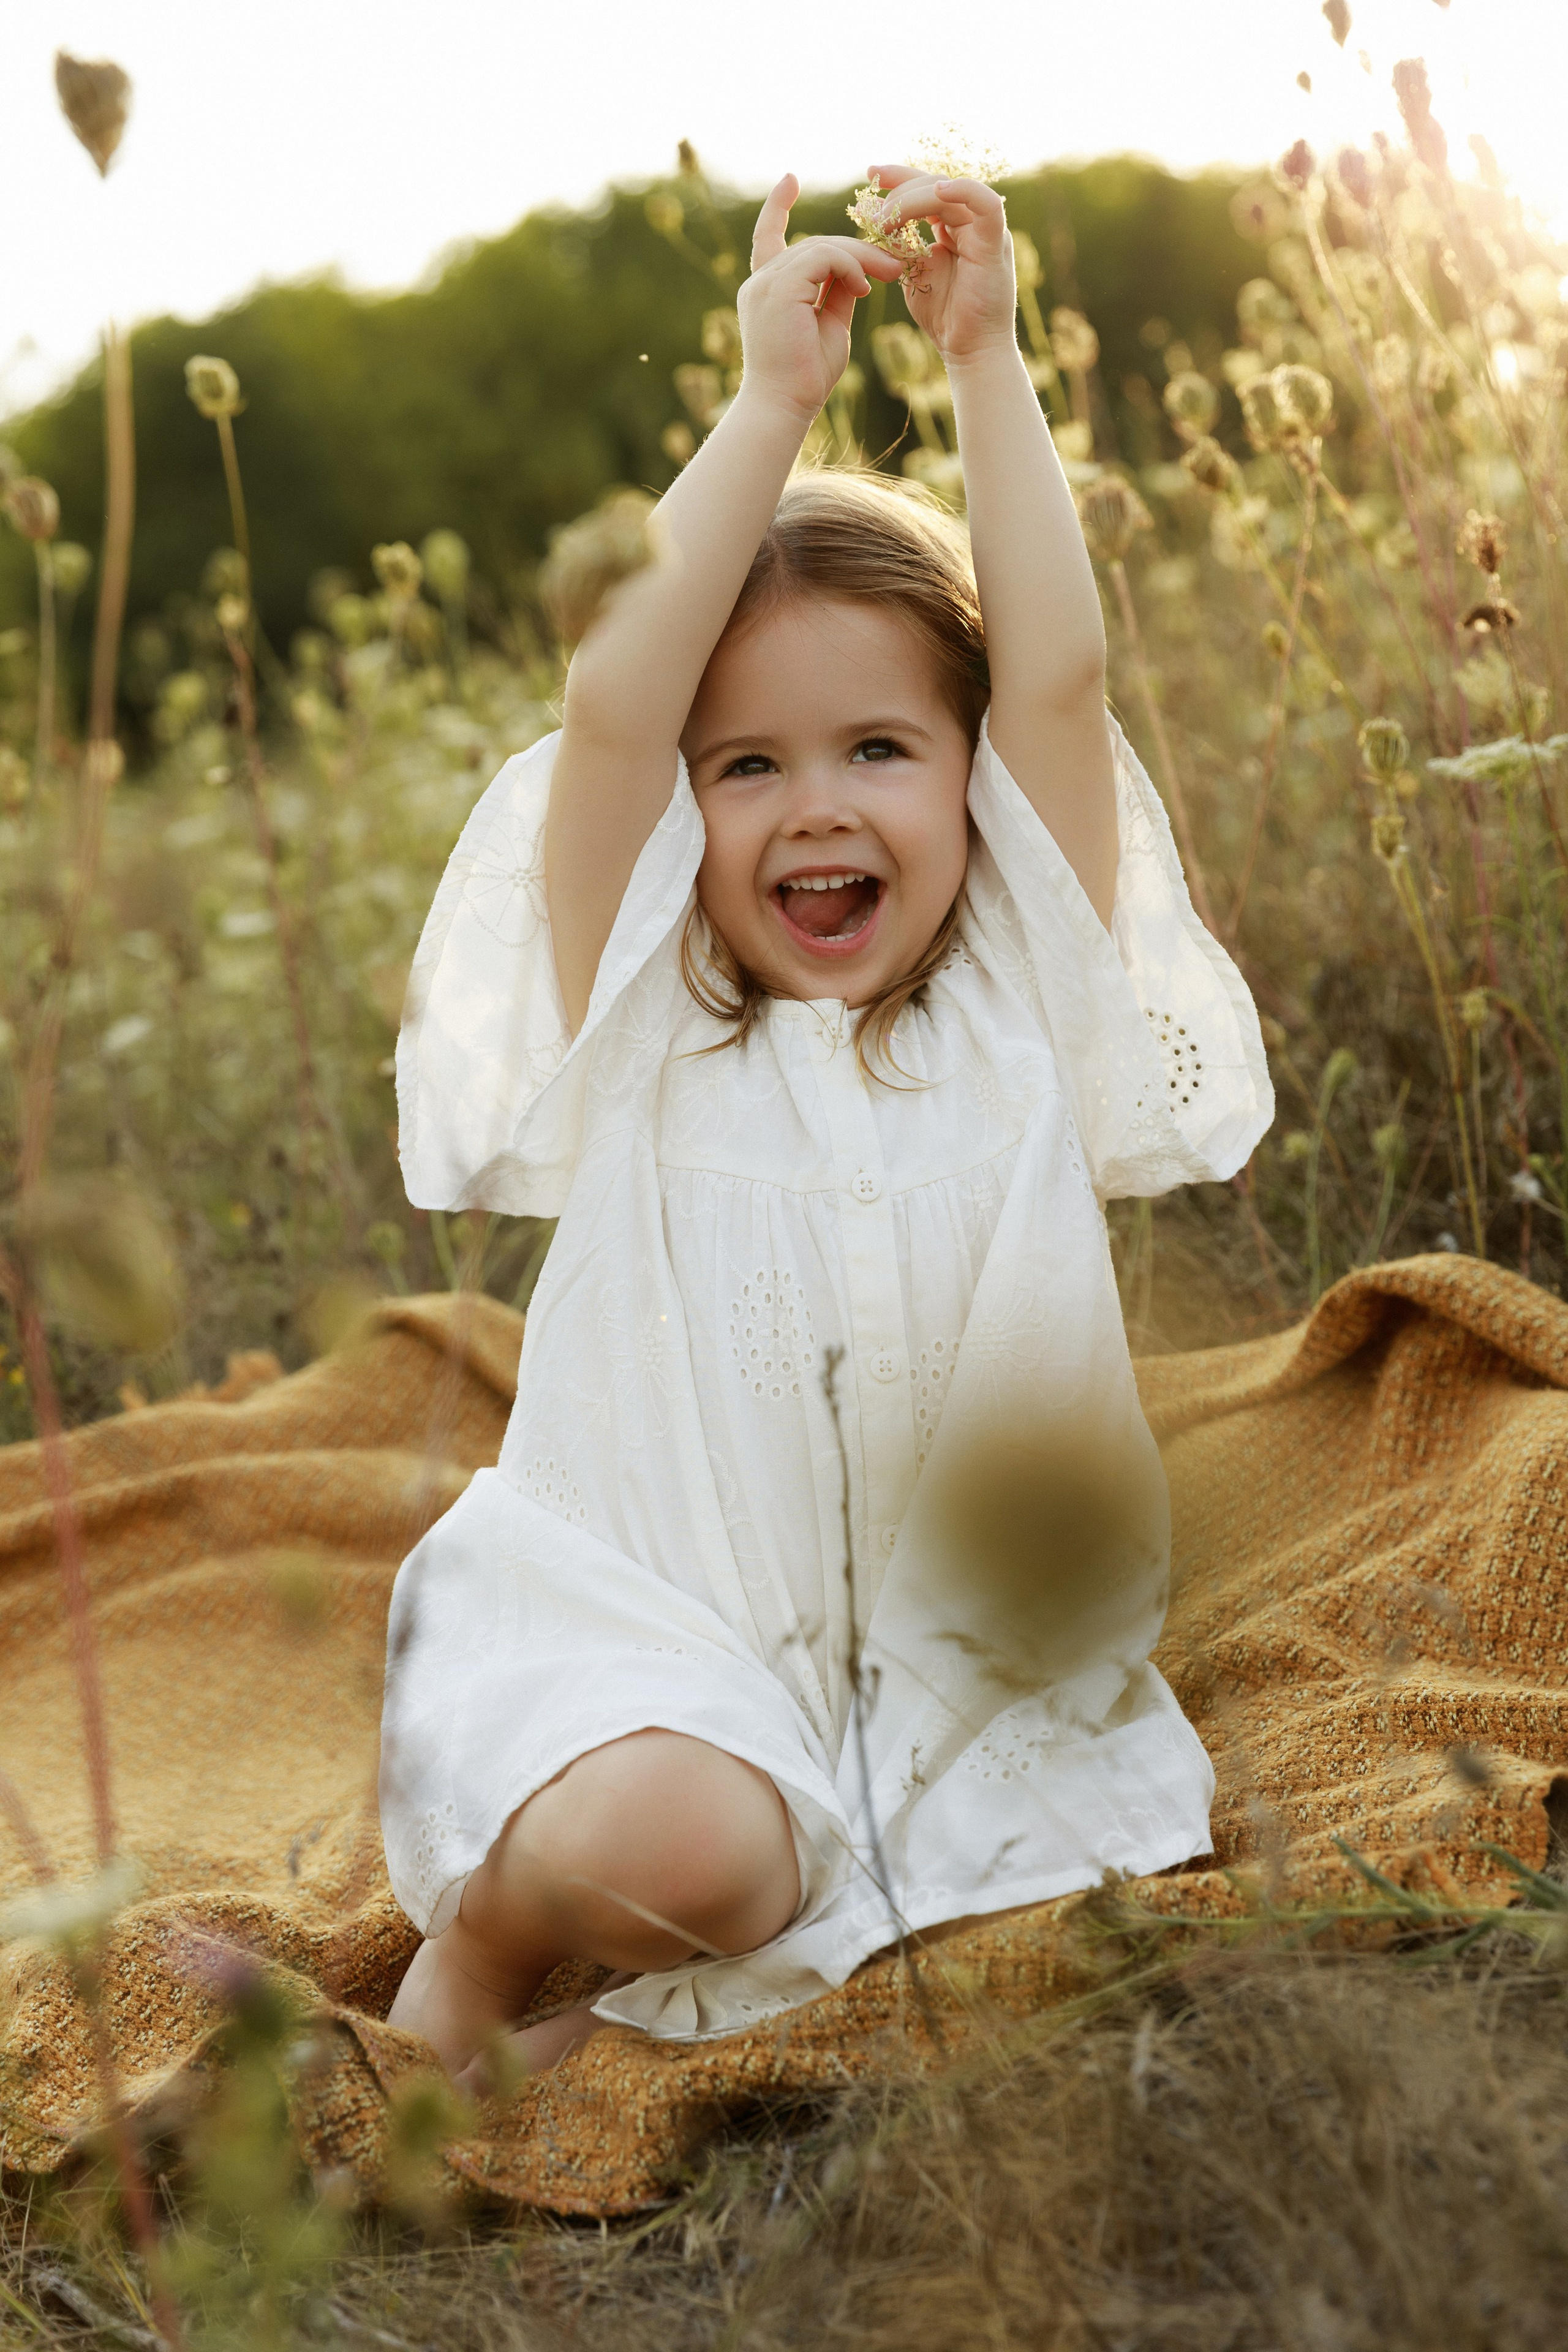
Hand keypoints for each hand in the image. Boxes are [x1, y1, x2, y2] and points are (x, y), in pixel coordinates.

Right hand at [739, 174, 905, 423]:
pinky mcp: (779, 290)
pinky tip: (866, 285)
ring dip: (860, 257)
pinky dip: (849, 265)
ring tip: (890, 273)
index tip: (790, 179)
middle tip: (894, 263)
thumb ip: (838, 293)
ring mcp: (766, 284)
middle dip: (856, 249)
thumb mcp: (829, 326)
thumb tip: (858, 271)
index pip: (767, 237)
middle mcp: (761, 282)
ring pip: (821, 247)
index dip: (777, 207)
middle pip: (813, 244)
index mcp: (767, 289)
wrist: (784, 408)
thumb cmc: (806, 378)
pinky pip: (822, 258)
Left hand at [861, 167, 1017, 366]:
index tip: (870, 174)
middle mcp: (973, 224)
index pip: (927, 189)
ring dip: (912, 200)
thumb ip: (902, 246)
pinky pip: (986, 205)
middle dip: (899, 187)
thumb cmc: (944, 317)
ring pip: (950, 193)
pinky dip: (963, 191)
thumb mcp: (914, 273)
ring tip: (884, 221)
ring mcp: (985, 231)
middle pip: (936, 184)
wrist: (969, 350)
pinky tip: (938, 191)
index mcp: (955, 227)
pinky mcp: (994, 244)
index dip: (899, 178)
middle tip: (870, 207)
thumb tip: (877, 219)